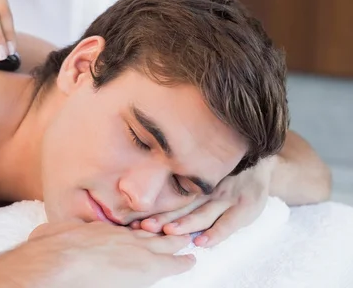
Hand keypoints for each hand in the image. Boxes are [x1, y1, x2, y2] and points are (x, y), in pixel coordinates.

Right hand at [20, 222, 194, 287]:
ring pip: (163, 243)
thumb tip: (39, 233)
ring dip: (175, 241)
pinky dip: (182, 261)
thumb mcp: (47, 234)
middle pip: (146, 232)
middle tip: (173, 228)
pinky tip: (190, 260)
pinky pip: (172, 263)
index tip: (140, 229)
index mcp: (99, 230)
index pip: (123, 230)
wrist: (59, 261)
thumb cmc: (47, 251)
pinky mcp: (147, 267)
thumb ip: (52, 232)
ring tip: (187, 239)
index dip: (134, 230)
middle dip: (160, 230)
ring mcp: (135, 248)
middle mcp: (120, 235)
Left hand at [138, 158, 275, 247]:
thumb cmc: (229, 168)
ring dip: (185, 224)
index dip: (156, 208)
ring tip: (169, 232)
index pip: (173, 198)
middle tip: (146, 226)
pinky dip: (215, 234)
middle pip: (183, 206)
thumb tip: (148, 187)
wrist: (262, 159)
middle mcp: (210, 189)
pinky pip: (230, 223)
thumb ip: (185, 180)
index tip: (137, 217)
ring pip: (203, 214)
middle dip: (164, 218)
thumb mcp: (207, 169)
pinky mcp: (247, 206)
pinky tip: (202, 242)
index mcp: (197, 183)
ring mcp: (228, 197)